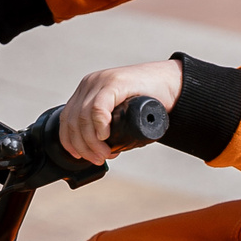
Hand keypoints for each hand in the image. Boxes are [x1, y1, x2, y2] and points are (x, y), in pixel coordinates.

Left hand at [59, 59, 182, 164]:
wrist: (173, 84)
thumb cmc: (150, 101)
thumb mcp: (120, 113)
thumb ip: (107, 126)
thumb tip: (98, 151)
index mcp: (87, 90)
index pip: (67, 118)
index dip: (70, 141)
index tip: (79, 157)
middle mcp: (90, 84)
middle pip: (74, 120)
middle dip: (83, 146)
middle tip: (98, 159)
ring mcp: (101, 81)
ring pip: (83, 117)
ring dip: (92, 142)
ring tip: (105, 154)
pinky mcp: (115, 82)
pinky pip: (98, 107)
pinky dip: (99, 125)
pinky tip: (105, 136)